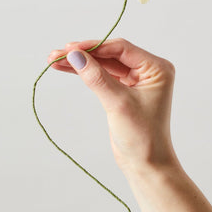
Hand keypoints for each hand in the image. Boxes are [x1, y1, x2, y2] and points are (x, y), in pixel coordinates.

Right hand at [48, 38, 176, 173]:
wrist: (145, 165)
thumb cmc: (141, 136)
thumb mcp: (117, 103)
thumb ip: (96, 77)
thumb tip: (75, 55)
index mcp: (156, 68)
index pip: (121, 48)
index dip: (94, 47)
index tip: (70, 48)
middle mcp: (147, 69)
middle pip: (109, 54)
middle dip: (83, 54)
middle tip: (58, 53)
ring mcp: (135, 78)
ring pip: (103, 63)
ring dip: (80, 62)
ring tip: (55, 59)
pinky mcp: (123, 88)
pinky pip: (102, 74)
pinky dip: (85, 72)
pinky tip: (66, 68)